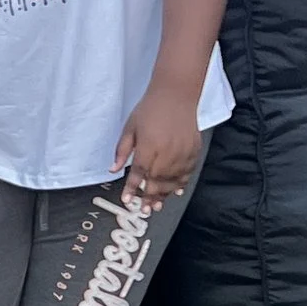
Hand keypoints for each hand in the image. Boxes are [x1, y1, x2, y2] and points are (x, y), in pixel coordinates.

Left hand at [112, 84, 201, 205]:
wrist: (176, 95)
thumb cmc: (151, 109)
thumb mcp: (130, 128)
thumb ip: (122, 151)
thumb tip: (113, 169)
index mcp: (148, 147)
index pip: (138, 173)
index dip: (132, 188)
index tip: (127, 199)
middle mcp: (166, 153)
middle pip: (157, 182)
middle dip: (149, 198)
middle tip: (144, 209)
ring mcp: (181, 154)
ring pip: (173, 181)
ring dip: (165, 195)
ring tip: (157, 205)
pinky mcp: (193, 151)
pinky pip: (187, 173)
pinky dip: (181, 184)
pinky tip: (177, 191)